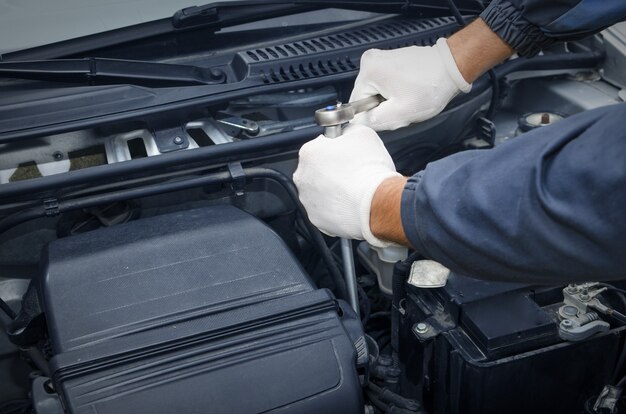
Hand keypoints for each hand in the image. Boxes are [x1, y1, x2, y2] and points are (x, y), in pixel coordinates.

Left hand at [293, 124, 400, 247]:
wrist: (376, 203)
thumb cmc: (369, 170)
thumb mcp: (363, 134)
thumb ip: (348, 131)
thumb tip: (347, 134)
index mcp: (309, 153)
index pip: (318, 145)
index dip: (335, 148)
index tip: (345, 153)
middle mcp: (303, 177)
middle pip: (315, 170)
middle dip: (330, 170)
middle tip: (351, 172)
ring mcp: (308, 201)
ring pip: (318, 192)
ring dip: (331, 190)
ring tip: (352, 189)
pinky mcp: (317, 220)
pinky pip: (325, 211)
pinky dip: (335, 208)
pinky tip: (350, 204)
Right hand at [350, 38, 470, 130]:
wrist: (452, 67)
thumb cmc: (431, 87)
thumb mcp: (400, 113)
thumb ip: (373, 122)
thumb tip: (356, 124)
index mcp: (368, 71)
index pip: (356, 104)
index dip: (372, 115)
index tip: (392, 112)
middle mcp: (370, 60)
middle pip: (366, 97)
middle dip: (382, 107)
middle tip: (403, 106)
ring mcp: (381, 57)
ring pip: (376, 91)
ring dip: (389, 100)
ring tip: (408, 97)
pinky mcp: (390, 59)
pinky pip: (384, 83)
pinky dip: (395, 90)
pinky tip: (410, 90)